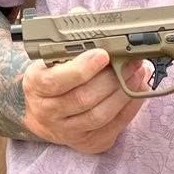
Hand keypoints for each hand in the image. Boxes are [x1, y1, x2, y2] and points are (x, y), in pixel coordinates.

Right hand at [21, 49, 147, 152]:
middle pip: (83, 99)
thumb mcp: (52, 60)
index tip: (103, 54)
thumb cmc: (54, 79)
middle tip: (131, 61)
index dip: (82, 69)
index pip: (56, 81)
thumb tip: (94, 30)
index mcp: (35, 86)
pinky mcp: (88, 143)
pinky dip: (130, 108)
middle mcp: (48, 112)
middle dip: (112, 78)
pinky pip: (113, 127)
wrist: (45, 114)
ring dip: (124, 93)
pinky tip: (138, 91)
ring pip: (100, 115)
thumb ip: (70, 47)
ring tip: (138, 74)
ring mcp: (68, 132)